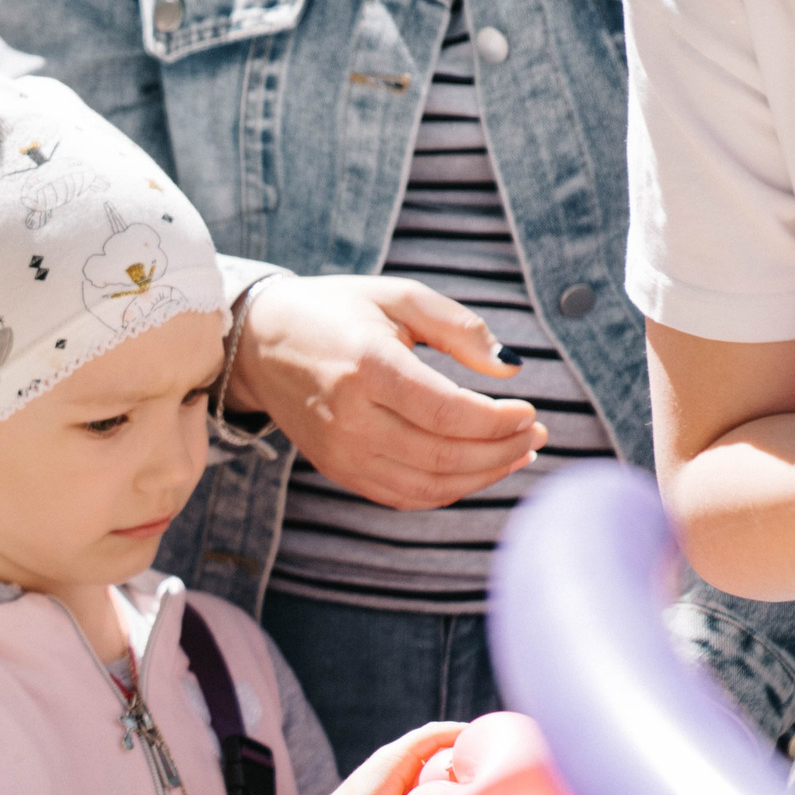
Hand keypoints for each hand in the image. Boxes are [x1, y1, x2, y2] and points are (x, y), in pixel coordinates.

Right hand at [225, 275, 544, 509]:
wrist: (257, 344)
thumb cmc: (333, 312)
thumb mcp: (397, 297)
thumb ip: (460, 327)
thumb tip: (511, 367)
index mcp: (368, 368)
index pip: (448, 413)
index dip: (500, 421)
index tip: (530, 410)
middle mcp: (350, 418)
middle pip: (445, 457)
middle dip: (503, 450)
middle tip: (536, 434)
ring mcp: (341, 452)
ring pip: (429, 486)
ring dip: (484, 476)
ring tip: (517, 455)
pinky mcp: (337, 469)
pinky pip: (404, 496)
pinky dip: (449, 490)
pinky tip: (476, 470)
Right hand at [231, 723, 511, 794]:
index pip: (461, 786)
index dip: (491, 782)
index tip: (525, 785)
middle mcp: (414, 784)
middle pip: (460, 760)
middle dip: (493, 757)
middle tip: (530, 762)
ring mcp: (403, 768)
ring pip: (449, 744)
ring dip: (481, 739)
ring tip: (517, 743)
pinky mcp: (393, 759)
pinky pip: (430, 736)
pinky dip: (458, 732)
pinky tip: (486, 735)